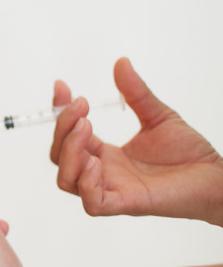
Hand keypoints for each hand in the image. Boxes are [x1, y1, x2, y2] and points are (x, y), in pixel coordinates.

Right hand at [51, 58, 222, 226]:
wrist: (216, 177)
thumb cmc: (190, 154)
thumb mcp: (158, 115)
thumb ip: (136, 93)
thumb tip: (121, 63)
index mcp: (106, 154)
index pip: (68, 135)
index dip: (60, 112)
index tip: (63, 87)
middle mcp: (103, 173)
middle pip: (59, 156)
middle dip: (62, 128)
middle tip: (81, 105)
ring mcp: (112, 189)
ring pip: (66, 180)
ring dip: (68, 152)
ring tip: (86, 127)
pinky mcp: (126, 204)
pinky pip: (92, 203)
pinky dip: (86, 183)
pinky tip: (97, 161)